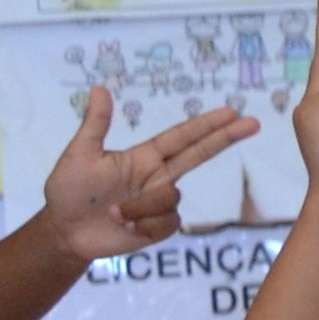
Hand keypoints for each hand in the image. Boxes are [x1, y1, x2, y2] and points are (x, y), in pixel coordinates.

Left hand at [34, 85, 252, 262]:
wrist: (64, 232)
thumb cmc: (69, 190)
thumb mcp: (79, 154)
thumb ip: (96, 123)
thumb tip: (99, 87)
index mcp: (144, 156)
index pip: (182, 137)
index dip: (206, 125)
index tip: (232, 112)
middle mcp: (159, 176)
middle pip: (200, 155)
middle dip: (226, 139)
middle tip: (254, 123)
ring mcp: (161, 203)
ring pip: (170, 198)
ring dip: (139, 206)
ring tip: (114, 214)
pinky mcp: (160, 227)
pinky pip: (167, 222)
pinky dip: (142, 225)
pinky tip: (124, 228)